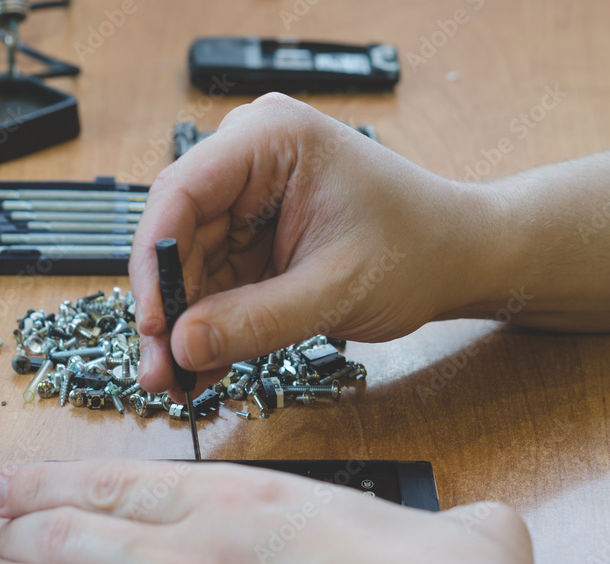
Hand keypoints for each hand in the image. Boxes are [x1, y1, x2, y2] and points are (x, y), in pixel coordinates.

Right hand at [129, 93, 504, 395]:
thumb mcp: (336, 290)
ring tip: (179, 378)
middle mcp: (250, 160)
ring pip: (191, 265)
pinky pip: (215, 282)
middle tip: (160, 368)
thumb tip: (183, 344)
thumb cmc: (418, 246)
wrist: (456, 257)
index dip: (156, 261)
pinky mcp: (254, 236)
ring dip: (184, 324)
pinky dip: (208, 325)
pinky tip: (203, 364)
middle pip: (178, 234)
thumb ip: (256, 320)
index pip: (182, 191)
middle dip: (168, 307)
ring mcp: (249, 199)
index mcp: (270, 139)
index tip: (153, 320)